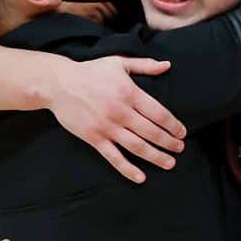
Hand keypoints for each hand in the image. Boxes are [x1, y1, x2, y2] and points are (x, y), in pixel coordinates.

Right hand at [49, 56, 186, 183]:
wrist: (58, 84)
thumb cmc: (90, 71)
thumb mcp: (119, 62)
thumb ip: (145, 65)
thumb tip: (167, 65)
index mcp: (130, 93)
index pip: (159, 113)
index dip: (173, 125)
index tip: (182, 133)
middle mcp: (121, 112)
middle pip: (152, 132)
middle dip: (169, 143)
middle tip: (179, 149)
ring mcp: (107, 127)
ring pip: (137, 147)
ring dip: (156, 157)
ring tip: (169, 163)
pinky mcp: (94, 138)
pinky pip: (114, 157)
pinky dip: (128, 169)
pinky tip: (141, 177)